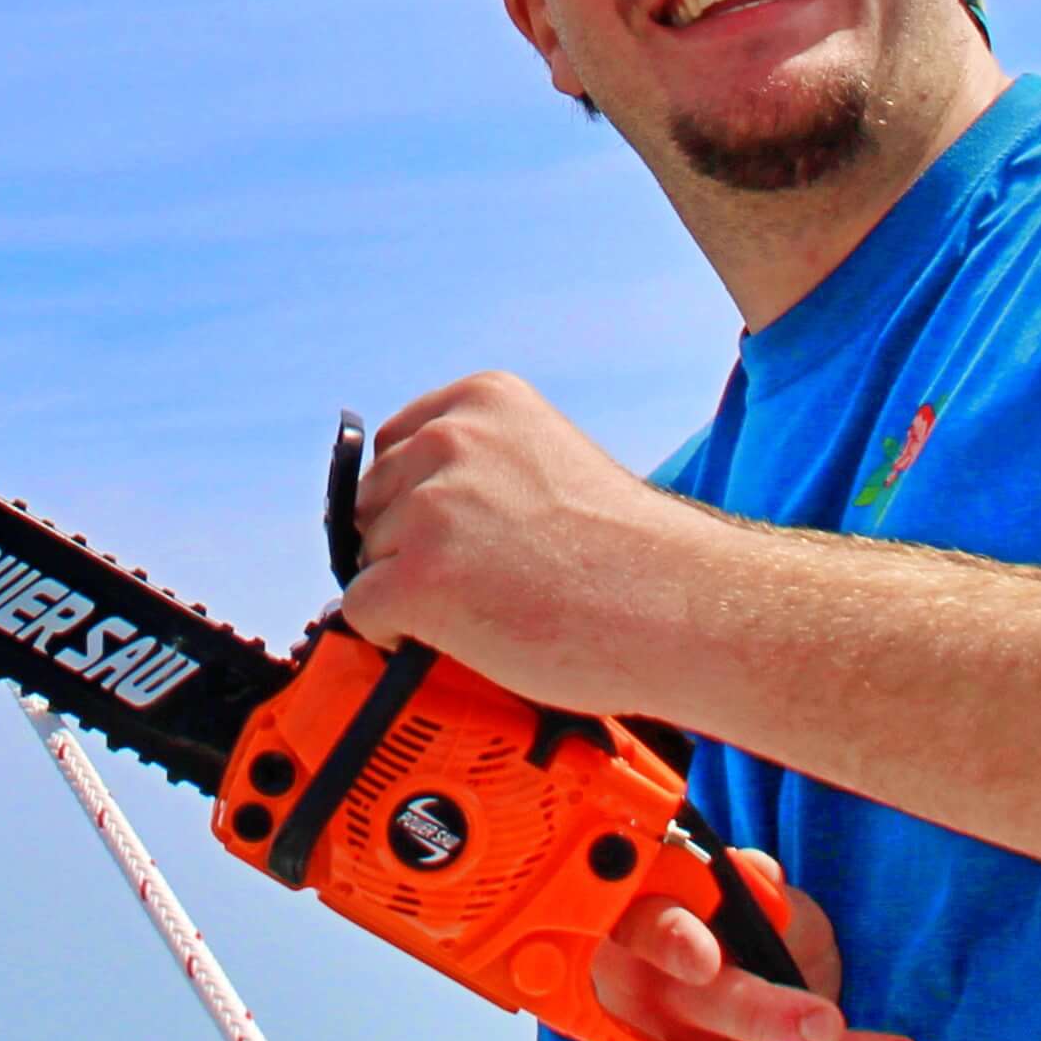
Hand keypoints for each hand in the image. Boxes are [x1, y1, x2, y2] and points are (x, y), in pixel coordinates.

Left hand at [342, 370, 734, 701]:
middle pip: (373, 504)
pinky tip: (456, 639)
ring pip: (369, 560)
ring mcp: (430, 508)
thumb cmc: (631, 553)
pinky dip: (394, 636)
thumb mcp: (552, 461)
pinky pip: (363, 612)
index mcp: (483, 401)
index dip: (417, 503)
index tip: (459, 536)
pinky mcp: (419, 577)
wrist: (678, 608)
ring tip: (489, 609)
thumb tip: (414, 507)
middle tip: (482, 583)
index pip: (396, 448)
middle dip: (408, 548)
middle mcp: (450, 440)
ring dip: (411, 593)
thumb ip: (485, 466)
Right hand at [596, 848, 919, 1040]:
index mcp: (641, 921)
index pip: (642, 925)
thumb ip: (760, 894)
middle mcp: (639, 991)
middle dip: (767, 1017)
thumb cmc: (725, 935)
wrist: (689, 1020)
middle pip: (703, 1005)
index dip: (669, 940)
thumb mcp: (748, 906)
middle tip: (828, 1024)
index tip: (706, 959)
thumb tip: (764, 877)